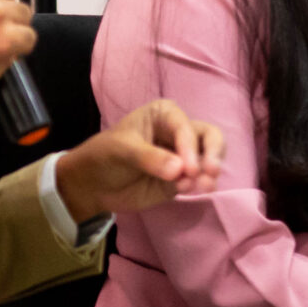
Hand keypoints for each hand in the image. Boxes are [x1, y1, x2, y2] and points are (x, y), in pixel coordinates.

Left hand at [54, 99, 225, 220]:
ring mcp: (183, 157)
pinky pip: (197, 180)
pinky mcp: (181, 179)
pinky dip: (197, 185)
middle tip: (210, 172)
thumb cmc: (105, 156)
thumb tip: (179, 170)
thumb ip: (149, 158)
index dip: (191, 147)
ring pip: (209, 159)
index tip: (188, 169)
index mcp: (164, 115)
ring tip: (204, 187)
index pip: (186, 127)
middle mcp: (178, 132)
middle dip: (214, 154)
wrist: (93, 185)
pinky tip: (186, 191)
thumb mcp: (122, 150)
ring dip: (209, 173)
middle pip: (210, 137)